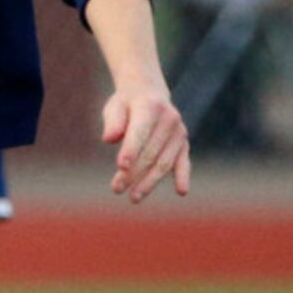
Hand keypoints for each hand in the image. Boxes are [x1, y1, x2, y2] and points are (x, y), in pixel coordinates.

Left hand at [102, 81, 190, 201]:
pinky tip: (181, 191)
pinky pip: (183, 162)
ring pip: (163, 162)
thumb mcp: (115, 107)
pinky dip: (183, 176)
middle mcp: (169, 119)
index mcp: (150, 107)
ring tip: (133, 198)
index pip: (140, 132)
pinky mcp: (183, 144)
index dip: (131, 150)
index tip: (121, 167)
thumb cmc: (126, 105)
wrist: (149, 94)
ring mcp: (178, 132)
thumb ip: (113, 122)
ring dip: (149, 181)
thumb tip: (109, 139)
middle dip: (133, 173)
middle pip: (150, 152)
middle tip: (116, 189)